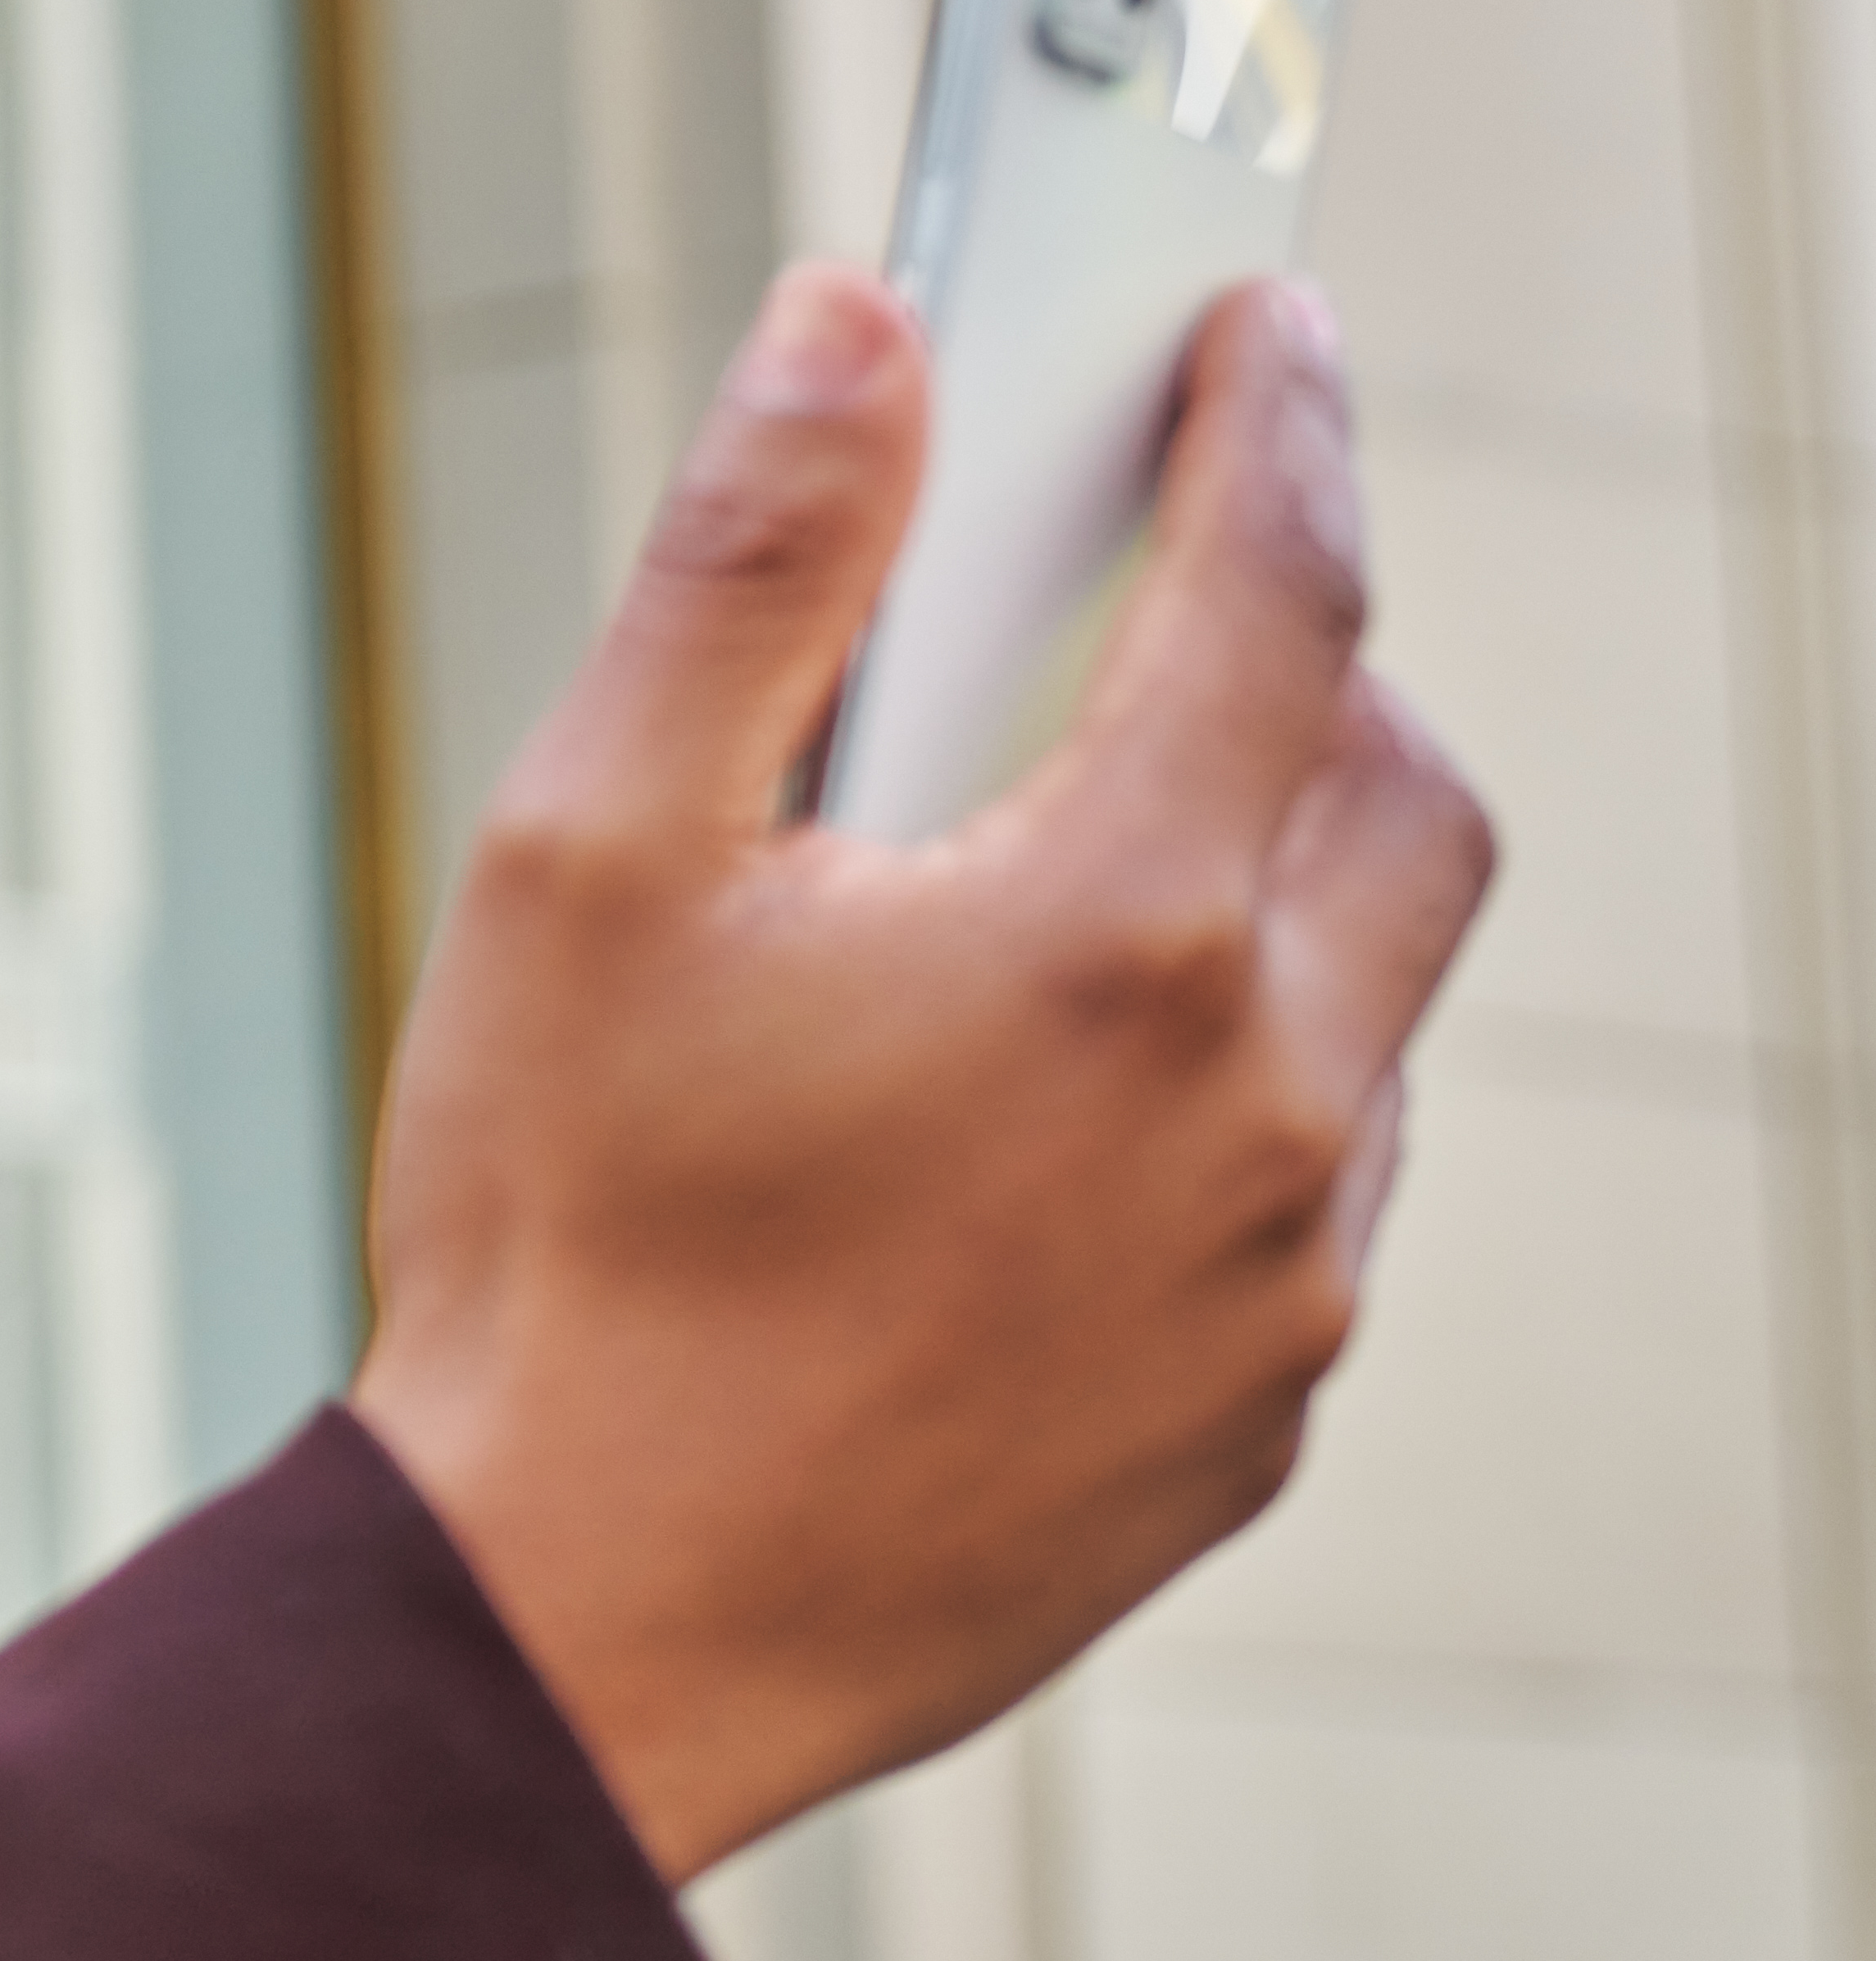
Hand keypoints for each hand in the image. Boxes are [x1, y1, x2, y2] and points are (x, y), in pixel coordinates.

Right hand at [352, 266, 1497, 1879]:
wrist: (571, 1630)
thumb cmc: (555, 1249)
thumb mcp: (584, 855)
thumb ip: (750, 571)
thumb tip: (858, 334)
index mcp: (1115, 931)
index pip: (1281, 589)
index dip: (1267, 423)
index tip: (1250, 331)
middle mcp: (1262, 1102)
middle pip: (1405, 791)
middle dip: (1318, 666)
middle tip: (1160, 623)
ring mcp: (1283, 1282)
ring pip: (1370, 1009)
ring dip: (1259, 902)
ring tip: (1044, 904)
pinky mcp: (1251, 1421)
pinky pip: (1309, 1204)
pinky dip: (1220, 1104)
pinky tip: (1017, 1129)